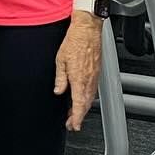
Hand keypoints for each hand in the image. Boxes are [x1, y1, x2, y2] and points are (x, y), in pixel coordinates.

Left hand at [54, 12, 102, 130]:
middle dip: (79, 116)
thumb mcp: (60, 60)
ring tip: (75, 113)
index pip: (79, 104)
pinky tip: (82, 97)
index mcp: (79, 78)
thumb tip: (58, 91)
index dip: (77, 118)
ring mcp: (94, 75)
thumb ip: (60, 79)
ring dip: (83, 107)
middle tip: (72, 123)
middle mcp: (89, 79)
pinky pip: (93, 89)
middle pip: (86, 104)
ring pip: (90, 97)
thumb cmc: (74, 40)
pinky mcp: (97, 70)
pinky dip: (88, 97)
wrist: (88, 28)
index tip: (74, 126)